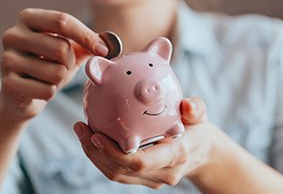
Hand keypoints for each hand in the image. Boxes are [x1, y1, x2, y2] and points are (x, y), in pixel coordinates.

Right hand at [0, 8, 107, 121]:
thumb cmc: (49, 65)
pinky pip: (47, 91)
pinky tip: (39, 89)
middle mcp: (13, 35)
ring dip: (61, 79)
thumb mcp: (70, 50)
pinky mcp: (8, 84)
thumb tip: (109, 44)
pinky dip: (51, 93)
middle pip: (62, 48)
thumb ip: (88, 43)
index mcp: (29, 19)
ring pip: (56, 72)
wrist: (22, 93)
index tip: (104, 51)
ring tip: (48, 78)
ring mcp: (6, 59)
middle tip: (62, 67)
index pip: (63, 21)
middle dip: (71, 63)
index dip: (87, 36)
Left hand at [74, 97, 211, 188]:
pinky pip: (119, 171)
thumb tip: (186, 105)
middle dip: (95, 152)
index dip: (115, 153)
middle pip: (121, 170)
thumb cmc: (197, 130)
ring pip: (116, 173)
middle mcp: (162, 173)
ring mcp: (152, 179)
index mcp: (175, 156)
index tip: (96, 136)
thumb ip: (196, 109)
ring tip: (81, 131)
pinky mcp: (144, 178)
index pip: (141, 163)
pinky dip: (102, 156)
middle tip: (80, 127)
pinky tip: (93, 138)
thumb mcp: (201, 116)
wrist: (201, 153)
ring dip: (94, 155)